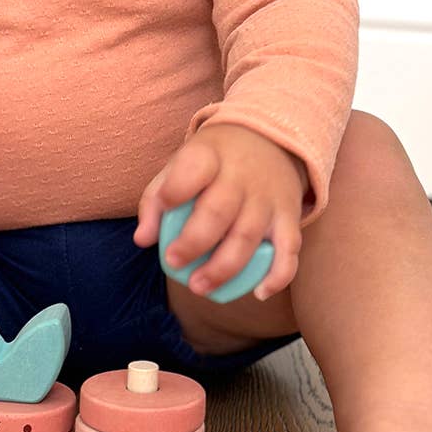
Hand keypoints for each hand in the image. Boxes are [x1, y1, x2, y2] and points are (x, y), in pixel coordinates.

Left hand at [133, 123, 308, 300]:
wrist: (271, 139)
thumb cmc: (214, 160)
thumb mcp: (182, 163)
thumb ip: (157, 198)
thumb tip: (143, 239)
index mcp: (209, 156)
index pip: (193, 170)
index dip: (175, 191)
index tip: (165, 209)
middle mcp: (241, 177)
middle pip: (218, 212)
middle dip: (194, 243)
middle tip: (174, 263)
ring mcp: (267, 198)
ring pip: (248, 237)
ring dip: (223, 268)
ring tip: (199, 286)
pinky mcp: (289, 216)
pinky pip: (289, 249)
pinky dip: (278, 275)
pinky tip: (259, 293)